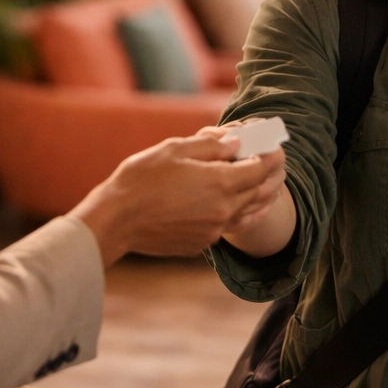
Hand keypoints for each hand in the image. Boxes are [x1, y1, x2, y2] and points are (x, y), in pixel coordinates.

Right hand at [72, 128, 285, 264]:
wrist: (117, 219)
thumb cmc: (141, 179)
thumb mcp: (175, 149)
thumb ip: (211, 145)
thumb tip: (235, 144)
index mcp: (220, 183)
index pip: (259, 169)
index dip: (267, 157)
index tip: (270, 148)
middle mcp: (223, 210)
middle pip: (257, 193)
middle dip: (265, 177)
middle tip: (266, 164)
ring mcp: (213, 231)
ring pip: (245, 214)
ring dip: (254, 199)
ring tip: (253, 185)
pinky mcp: (200, 244)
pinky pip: (225, 227)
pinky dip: (231, 214)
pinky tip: (225, 205)